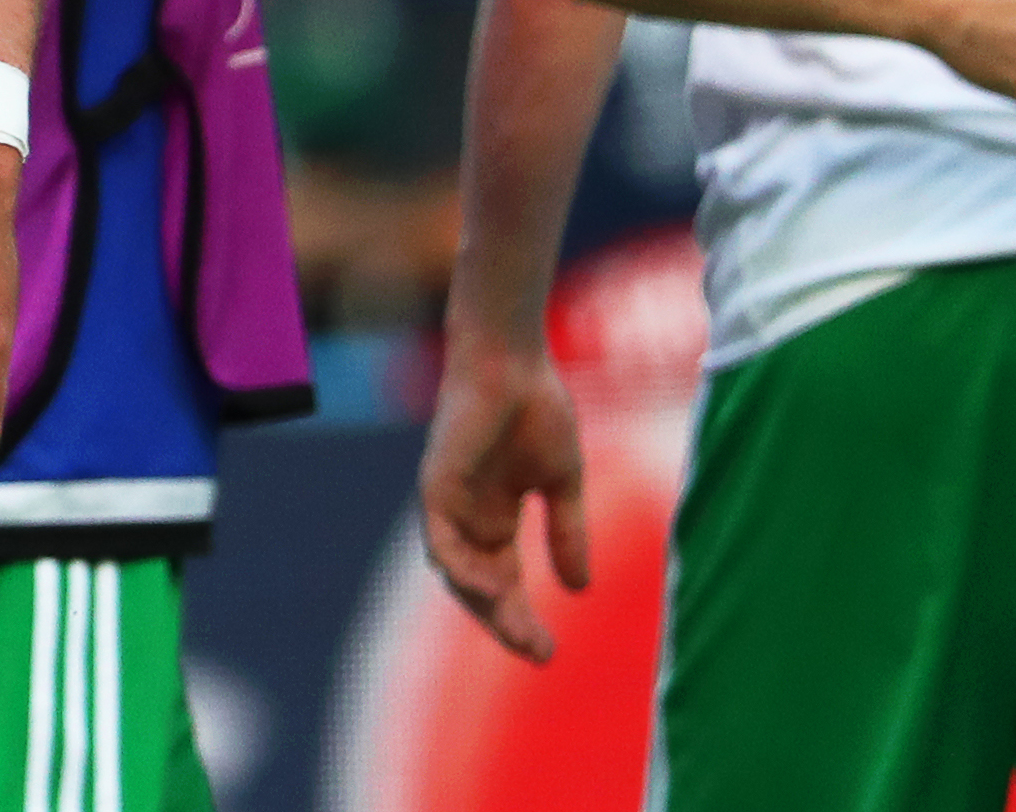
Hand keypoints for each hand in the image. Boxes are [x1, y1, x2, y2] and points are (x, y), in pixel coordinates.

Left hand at [419, 330, 590, 662]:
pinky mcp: (435, 485)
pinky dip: (461, 567)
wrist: (514, 360)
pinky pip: (441, 539)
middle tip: (538, 654)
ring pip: (458, 572)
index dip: (523, 618)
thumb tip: (579, 591)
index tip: (550, 653)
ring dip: (485, 605)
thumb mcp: (563, 483)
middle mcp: (468, 518)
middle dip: (507, 623)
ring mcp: (448, 503)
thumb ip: (567, 533)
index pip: (505, 583)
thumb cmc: (537, 409)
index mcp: (495, 519)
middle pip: (481, 587)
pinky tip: (488, 590)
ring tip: (518, 632)